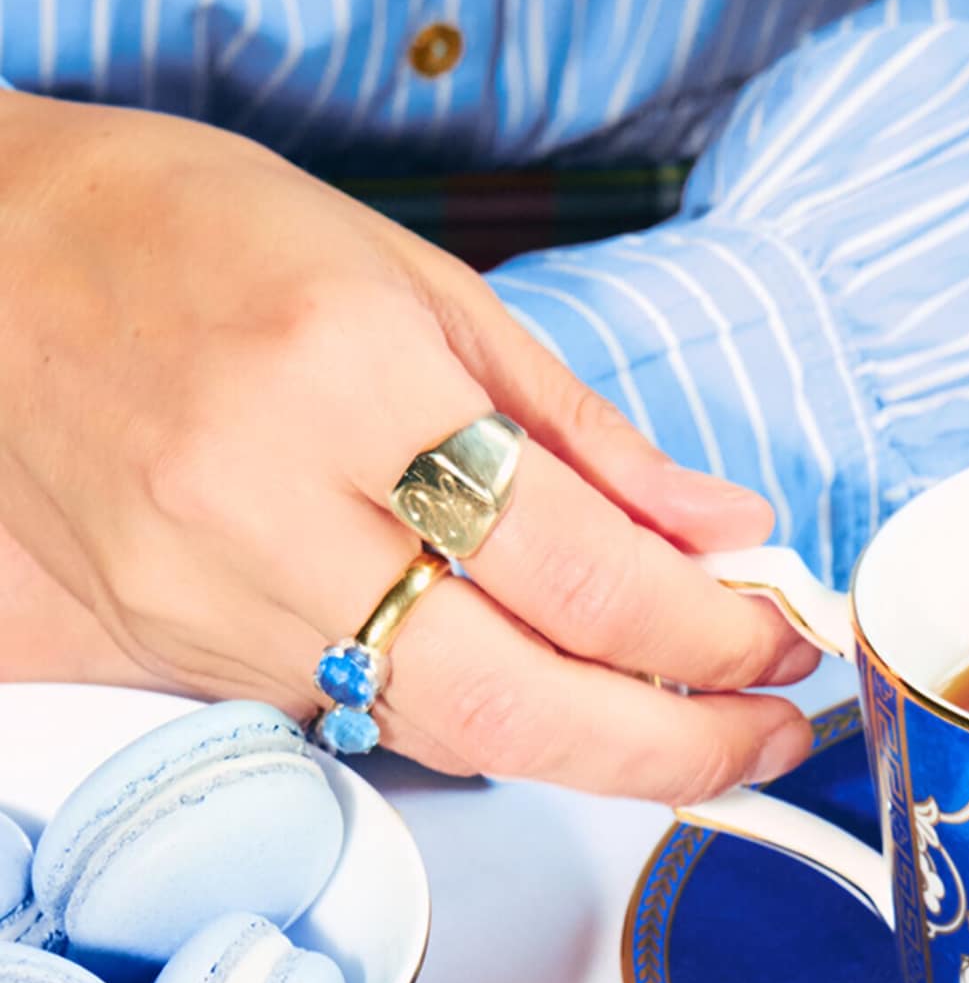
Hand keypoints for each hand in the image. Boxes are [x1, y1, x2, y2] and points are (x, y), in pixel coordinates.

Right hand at [0, 96, 815, 800]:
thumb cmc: (185, 235)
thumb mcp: (418, 280)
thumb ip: (582, 431)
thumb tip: (721, 532)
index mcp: (343, 376)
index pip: (577, 568)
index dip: (709, 630)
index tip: (777, 637)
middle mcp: (265, 504)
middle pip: (517, 701)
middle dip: (674, 746)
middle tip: (766, 738)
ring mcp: (208, 597)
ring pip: (446, 733)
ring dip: (593, 747)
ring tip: (687, 719)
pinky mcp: (177, 654)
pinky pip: (369, 718)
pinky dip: (482, 719)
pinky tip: (547, 692)